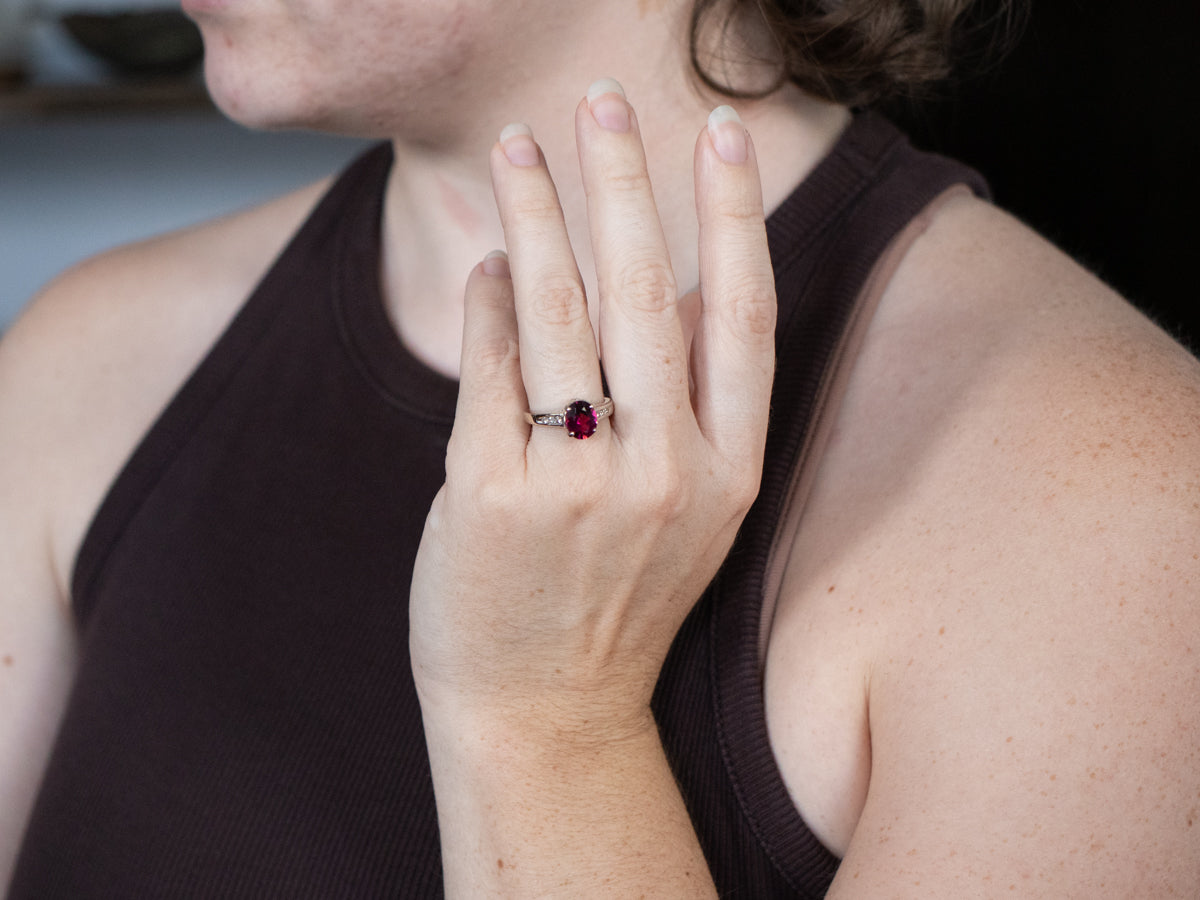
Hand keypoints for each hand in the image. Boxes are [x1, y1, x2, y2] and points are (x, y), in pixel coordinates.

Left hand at [409, 84, 775, 742]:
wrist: (545, 715)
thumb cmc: (612, 606)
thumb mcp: (691, 520)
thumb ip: (695, 411)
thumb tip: (684, 289)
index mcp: (729, 474)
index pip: (747, 318)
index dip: (736, 218)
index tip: (725, 139)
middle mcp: (666, 473)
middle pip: (649, 291)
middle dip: (623, 180)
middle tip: (603, 102)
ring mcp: (577, 483)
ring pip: (558, 309)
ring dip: (535, 213)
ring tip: (518, 147)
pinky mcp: (490, 492)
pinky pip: (489, 363)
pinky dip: (485, 301)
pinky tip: (487, 266)